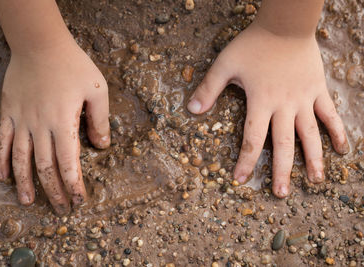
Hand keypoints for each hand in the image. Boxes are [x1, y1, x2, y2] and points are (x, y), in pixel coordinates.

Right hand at [0, 41, 109, 214]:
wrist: (40, 44)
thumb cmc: (73, 65)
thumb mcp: (97, 90)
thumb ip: (100, 121)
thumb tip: (102, 147)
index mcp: (64, 122)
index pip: (68, 163)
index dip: (74, 185)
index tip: (79, 201)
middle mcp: (40, 126)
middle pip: (45, 167)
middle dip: (54, 191)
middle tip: (60, 209)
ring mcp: (21, 121)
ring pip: (21, 160)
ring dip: (25, 184)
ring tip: (28, 203)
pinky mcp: (8, 113)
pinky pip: (2, 142)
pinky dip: (1, 161)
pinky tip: (2, 178)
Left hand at [187, 23, 347, 197]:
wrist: (285, 25)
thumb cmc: (253, 44)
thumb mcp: (225, 64)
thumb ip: (209, 88)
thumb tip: (191, 110)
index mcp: (260, 102)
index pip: (251, 139)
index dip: (245, 161)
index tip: (239, 181)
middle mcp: (284, 106)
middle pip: (283, 144)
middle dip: (281, 171)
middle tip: (281, 194)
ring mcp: (304, 100)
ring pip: (310, 135)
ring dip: (313, 159)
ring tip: (316, 181)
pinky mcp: (318, 91)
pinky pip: (330, 115)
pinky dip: (337, 131)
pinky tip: (342, 150)